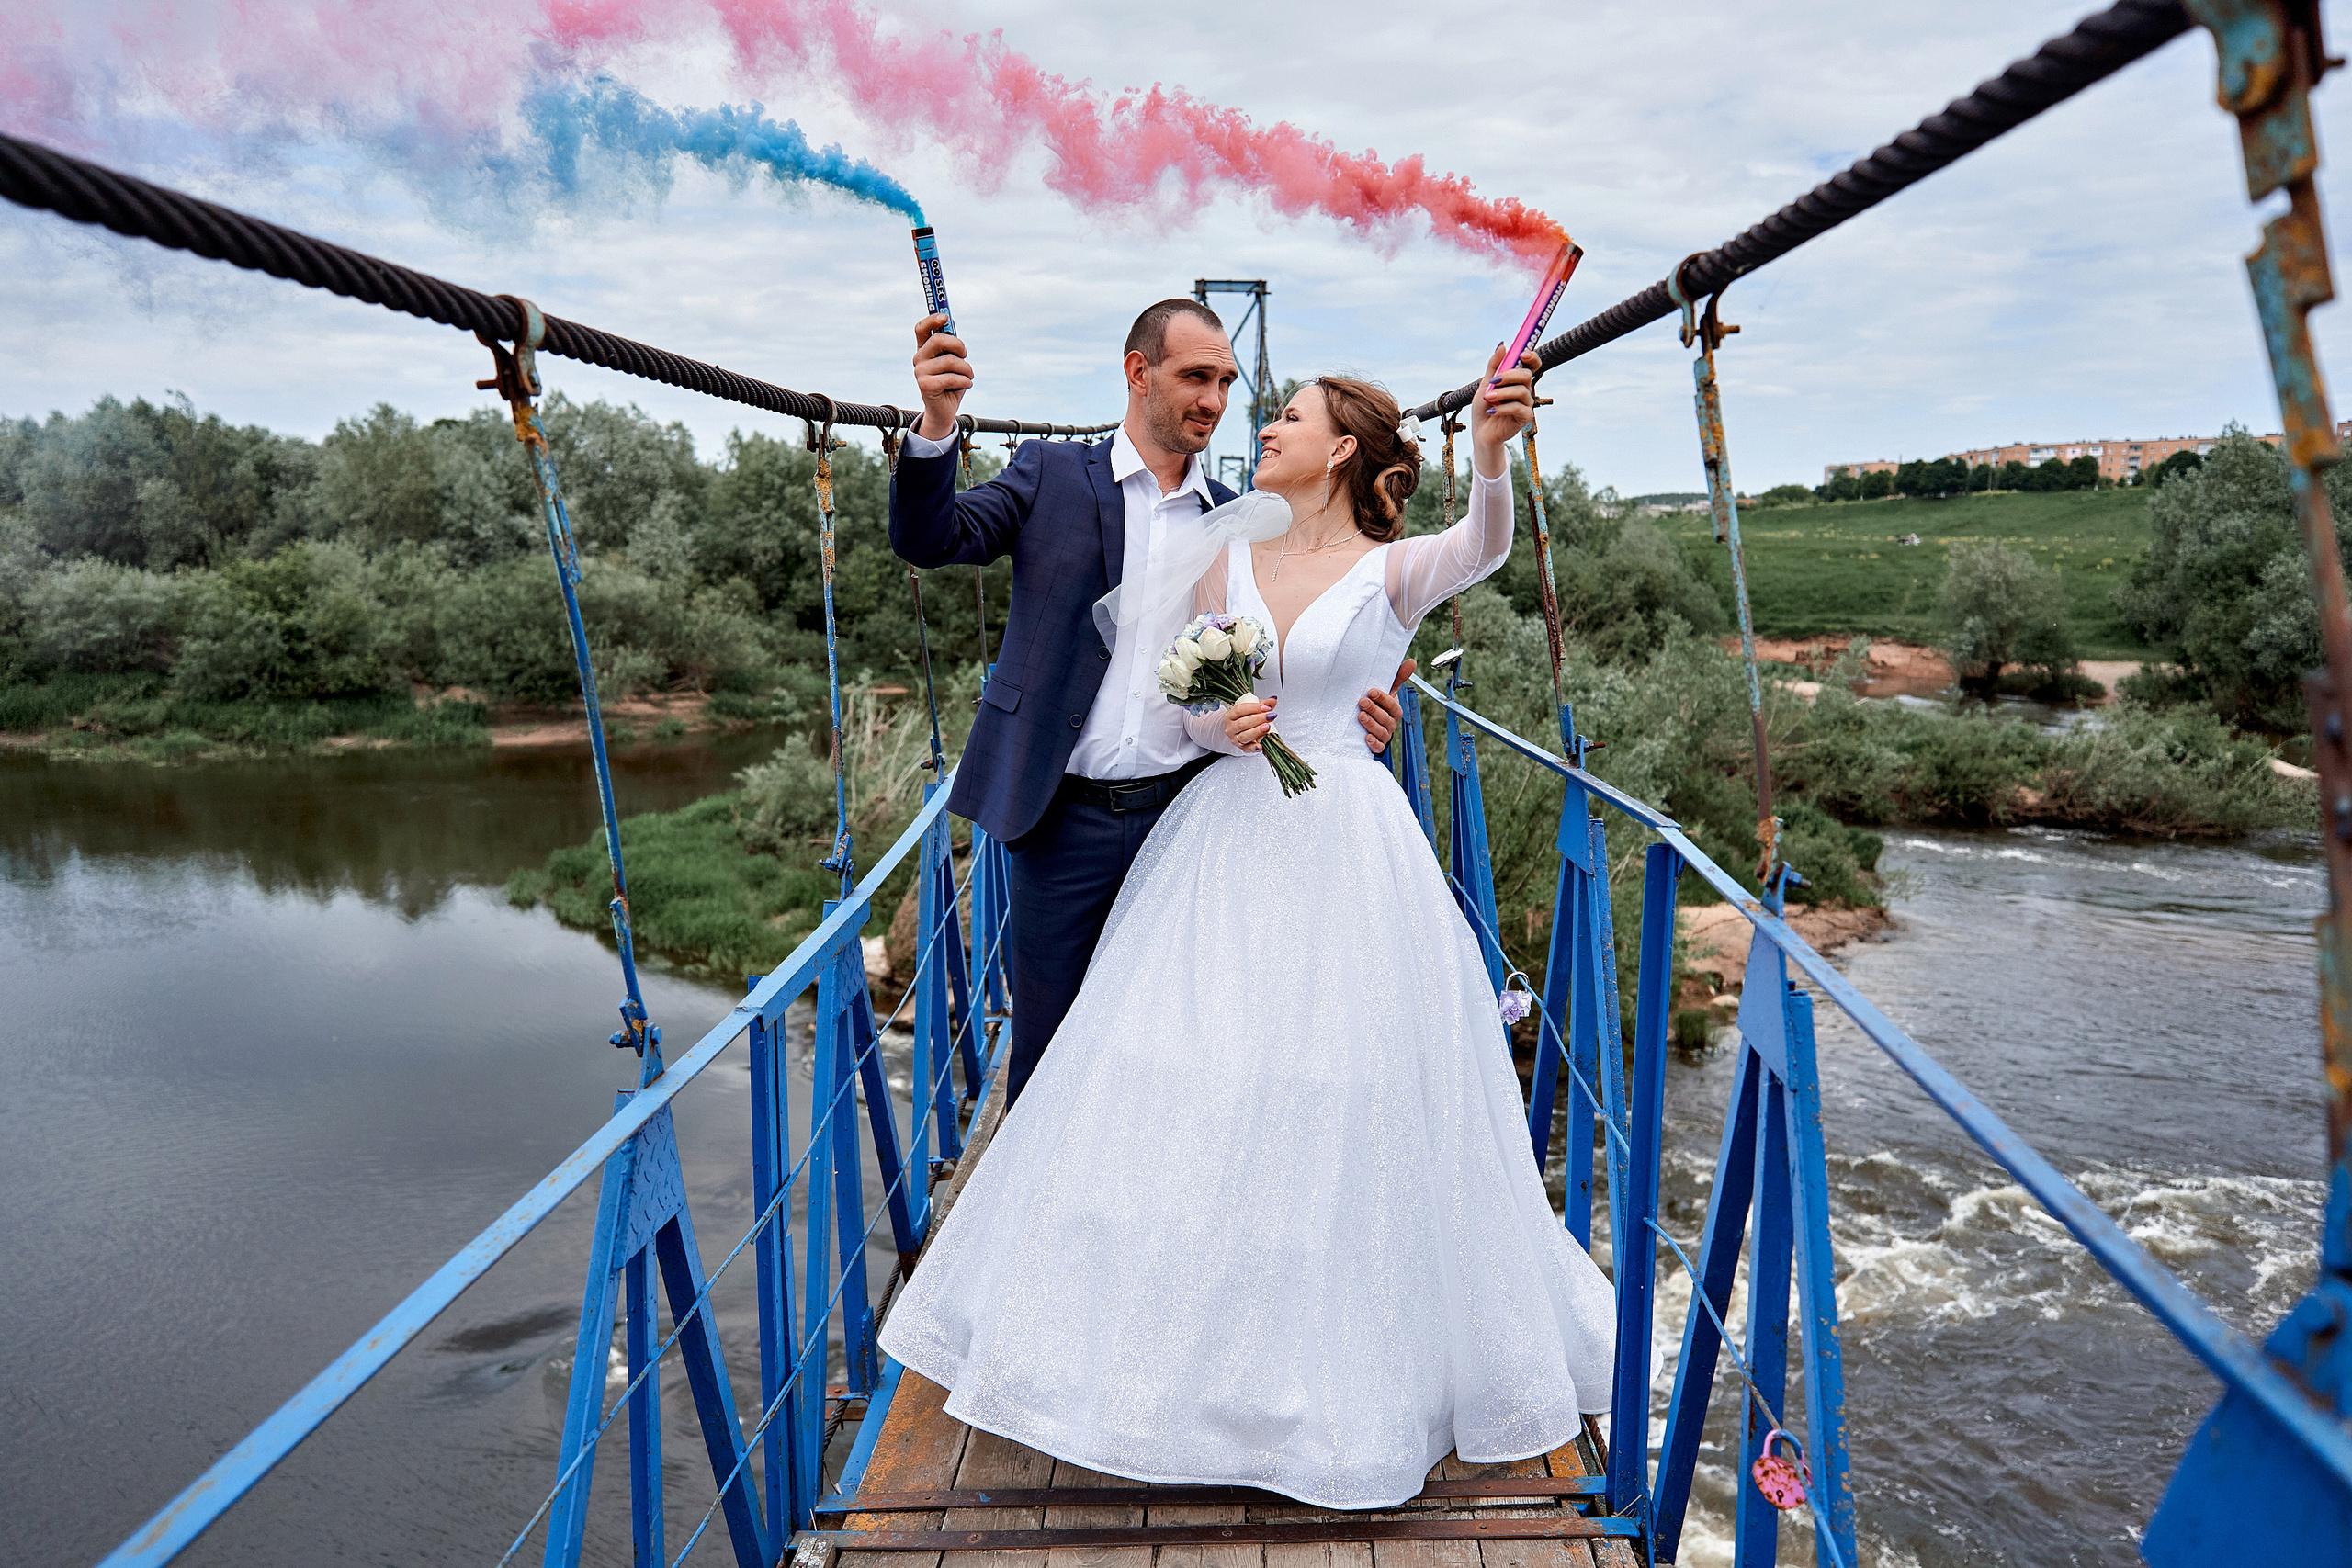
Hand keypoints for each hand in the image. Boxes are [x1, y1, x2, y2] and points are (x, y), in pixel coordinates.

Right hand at [912, 313, 970, 439]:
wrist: (944, 410)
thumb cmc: (952, 383)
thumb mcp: (954, 362)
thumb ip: (952, 347)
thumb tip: (951, 325)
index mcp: (924, 350)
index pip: (921, 328)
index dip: (932, 319)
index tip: (945, 317)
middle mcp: (919, 358)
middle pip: (938, 339)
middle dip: (959, 346)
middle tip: (965, 355)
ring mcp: (919, 372)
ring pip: (950, 360)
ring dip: (967, 369)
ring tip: (968, 376)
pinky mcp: (925, 385)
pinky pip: (951, 377)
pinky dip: (965, 381)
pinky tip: (966, 385)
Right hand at [1225, 695, 1275, 753]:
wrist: (1239, 731)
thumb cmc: (1245, 718)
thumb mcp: (1253, 709)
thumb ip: (1264, 704)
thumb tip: (1273, 700)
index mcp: (1230, 715)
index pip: (1239, 710)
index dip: (1254, 708)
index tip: (1266, 707)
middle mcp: (1230, 728)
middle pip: (1242, 723)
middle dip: (1258, 719)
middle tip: (1269, 716)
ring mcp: (1235, 738)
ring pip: (1244, 736)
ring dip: (1256, 731)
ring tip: (1267, 727)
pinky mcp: (1241, 747)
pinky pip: (1247, 749)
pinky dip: (1253, 748)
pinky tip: (1260, 746)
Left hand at [1356, 658, 1414, 750]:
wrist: (1369, 722)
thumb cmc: (1379, 704)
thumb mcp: (1387, 690)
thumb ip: (1397, 677)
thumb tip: (1412, 662)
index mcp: (1395, 709)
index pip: (1392, 704)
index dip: (1383, 698)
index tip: (1371, 691)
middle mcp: (1391, 723)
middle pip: (1385, 718)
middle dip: (1374, 710)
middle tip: (1362, 702)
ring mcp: (1385, 734)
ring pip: (1381, 731)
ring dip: (1371, 724)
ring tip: (1360, 715)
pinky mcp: (1378, 745)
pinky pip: (1378, 747)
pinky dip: (1373, 743)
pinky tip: (1366, 737)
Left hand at [1471, 341, 1538, 476]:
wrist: (1481, 433)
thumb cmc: (1484, 408)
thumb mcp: (1485, 385)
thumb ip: (1494, 367)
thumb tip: (1503, 345)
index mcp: (1517, 381)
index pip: (1531, 365)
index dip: (1531, 357)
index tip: (1522, 354)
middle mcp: (1525, 390)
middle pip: (1527, 376)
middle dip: (1510, 375)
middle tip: (1494, 380)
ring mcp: (1526, 404)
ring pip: (1521, 392)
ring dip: (1502, 393)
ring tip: (1488, 398)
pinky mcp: (1525, 418)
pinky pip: (1518, 408)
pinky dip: (1503, 408)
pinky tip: (1492, 411)